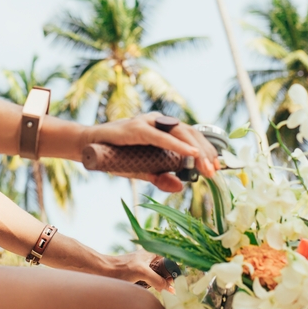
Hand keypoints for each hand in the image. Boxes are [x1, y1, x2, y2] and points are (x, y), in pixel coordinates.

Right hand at [81, 112, 219, 190]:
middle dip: (206, 153)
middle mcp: (159, 121)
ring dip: (197, 149)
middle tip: (216, 172)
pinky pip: (162, 137)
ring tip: (207, 166)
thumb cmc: (116, 155)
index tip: (218, 168)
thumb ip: (160, 177)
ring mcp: (148, 122)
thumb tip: (180, 186)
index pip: (191, 137)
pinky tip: (191, 153)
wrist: (89, 147)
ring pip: (181, 132)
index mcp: (163, 129)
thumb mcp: (142, 171)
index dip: (207, 151)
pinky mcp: (137, 128)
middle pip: (191, 133)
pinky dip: (178, 145)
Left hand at [105, 250, 174, 291]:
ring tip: (164, 290)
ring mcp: (142, 266)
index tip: (175, 280)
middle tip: (171, 288)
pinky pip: (150, 279)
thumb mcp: (142, 272)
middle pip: (165, 267)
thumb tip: (169, 288)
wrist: (103, 270)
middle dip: (169, 277)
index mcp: (150, 253)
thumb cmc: (121, 268)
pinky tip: (153, 290)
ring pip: (157, 274)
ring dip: (161, 282)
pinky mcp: (137, 274)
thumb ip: (157, 279)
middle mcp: (147, 258)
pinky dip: (153, 284)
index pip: (169, 258)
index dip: (174, 268)